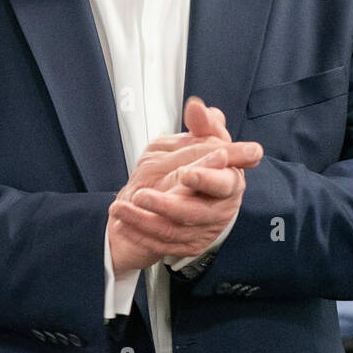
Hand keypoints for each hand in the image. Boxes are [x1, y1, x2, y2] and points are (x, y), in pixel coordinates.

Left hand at [107, 98, 260, 274]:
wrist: (186, 195)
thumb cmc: (199, 165)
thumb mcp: (200, 141)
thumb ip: (202, 125)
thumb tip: (197, 107)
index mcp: (230, 180)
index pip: (226, 182)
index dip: (208, 179)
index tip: (187, 174)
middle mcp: (221, 208)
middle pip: (199, 212)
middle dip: (170, 205)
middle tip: (142, 194)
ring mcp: (203, 229)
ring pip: (174, 229)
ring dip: (145, 219)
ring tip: (123, 205)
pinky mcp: (187, 244)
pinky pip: (162, 243)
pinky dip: (141, 232)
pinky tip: (124, 219)